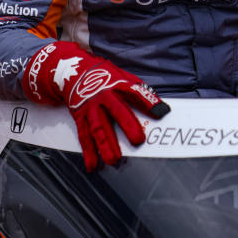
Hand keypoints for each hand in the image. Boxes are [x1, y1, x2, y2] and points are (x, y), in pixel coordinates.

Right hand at [23, 42, 169, 170]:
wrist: (75, 72)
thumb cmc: (106, 77)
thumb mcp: (124, 77)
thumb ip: (141, 92)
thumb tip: (162, 109)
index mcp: (117, 84)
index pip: (135, 92)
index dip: (147, 101)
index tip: (161, 112)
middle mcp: (103, 96)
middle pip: (116, 111)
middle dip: (127, 125)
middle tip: (138, 141)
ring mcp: (90, 108)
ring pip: (98, 128)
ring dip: (105, 145)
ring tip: (114, 160)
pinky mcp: (80, 117)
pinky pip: (84, 136)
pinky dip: (88, 152)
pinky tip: (92, 166)